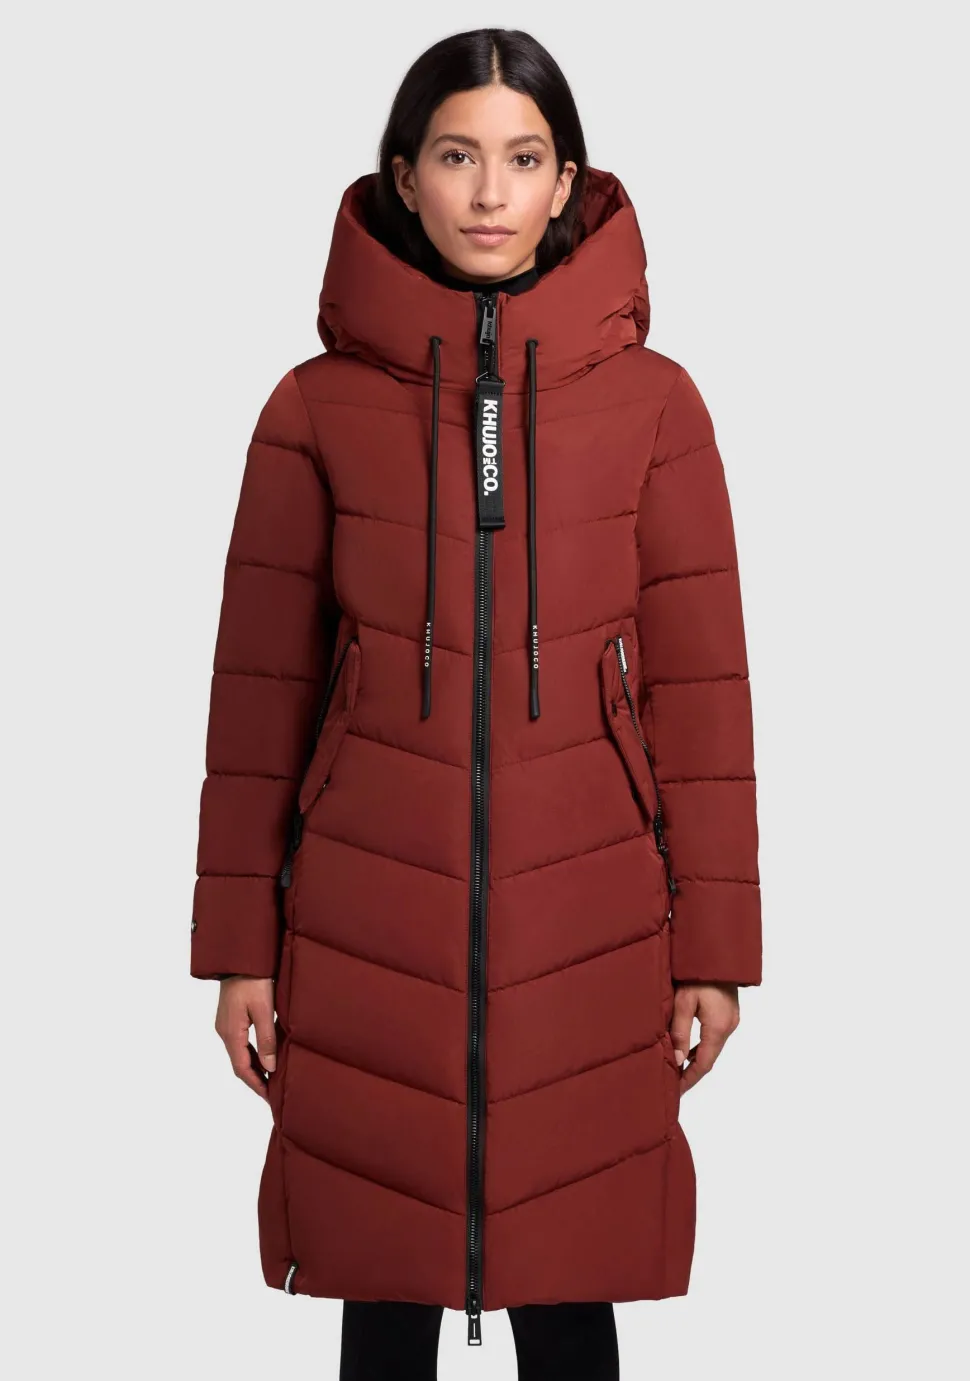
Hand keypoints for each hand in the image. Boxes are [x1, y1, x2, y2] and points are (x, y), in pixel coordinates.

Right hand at [215, 977, 276, 1098]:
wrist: (240, 957)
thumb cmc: (253, 980)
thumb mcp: (264, 1010)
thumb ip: (267, 1039)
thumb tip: (270, 1068)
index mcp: (231, 1033)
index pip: (242, 1069)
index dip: (257, 1085)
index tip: (269, 1098)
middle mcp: (224, 1031)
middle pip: (240, 1064)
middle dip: (256, 1080)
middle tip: (272, 1093)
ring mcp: (226, 1024)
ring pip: (240, 1053)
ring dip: (254, 1067)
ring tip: (271, 1078)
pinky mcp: (230, 1017)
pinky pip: (240, 1042)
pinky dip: (252, 1053)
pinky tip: (264, 1055)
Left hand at [670, 982, 739, 1091]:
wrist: (718, 952)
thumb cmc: (698, 973)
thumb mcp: (683, 1002)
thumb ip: (680, 1032)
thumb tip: (678, 1060)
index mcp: (718, 1028)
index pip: (704, 1064)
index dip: (689, 1079)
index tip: (676, 1091)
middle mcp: (729, 1026)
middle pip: (710, 1058)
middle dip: (691, 1071)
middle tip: (673, 1082)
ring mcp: (731, 1019)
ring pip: (712, 1047)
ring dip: (696, 1058)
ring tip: (677, 1068)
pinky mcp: (729, 1011)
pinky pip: (715, 1035)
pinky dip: (702, 1045)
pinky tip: (689, 1047)